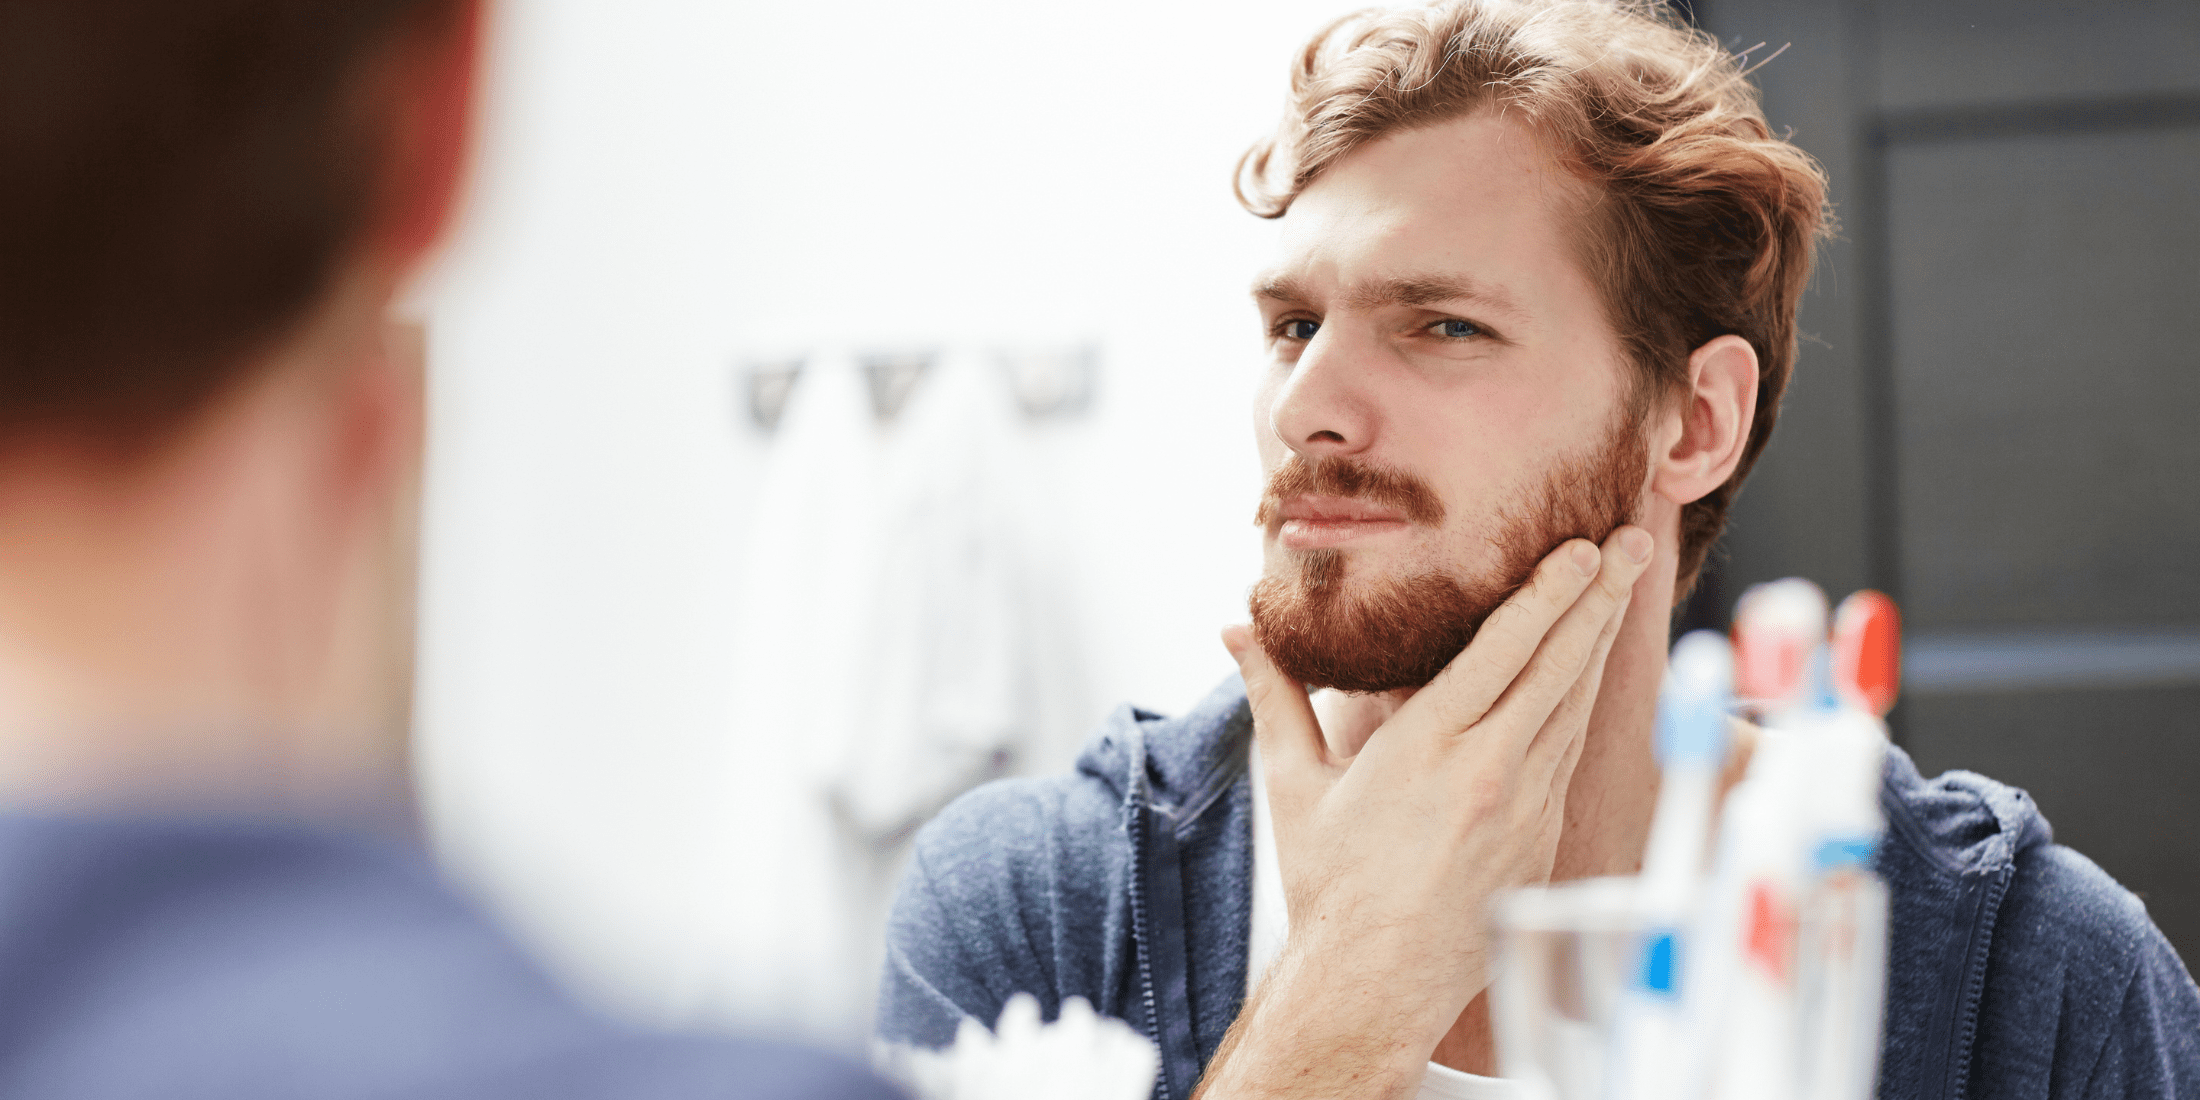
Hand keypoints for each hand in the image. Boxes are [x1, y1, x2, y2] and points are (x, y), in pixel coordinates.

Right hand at [1193, 526, 1652, 1099]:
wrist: (1372, 983)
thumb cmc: (1329, 885)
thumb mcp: (1292, 783)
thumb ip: (1274, 696)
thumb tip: (1235, 630)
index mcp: (1427, 748)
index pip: (1504, 650)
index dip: (1548, 593)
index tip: (1580, 550)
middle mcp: (1488, 772)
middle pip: (1559, 667)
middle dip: (1599, 599)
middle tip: (1629, 542)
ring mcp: (1525, 809)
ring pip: (1574, 708)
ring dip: (1599, 645)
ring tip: (1621, 591)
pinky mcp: (1543, 842)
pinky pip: (1568, 756)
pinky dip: (1582, 706)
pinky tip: (1589, 675)